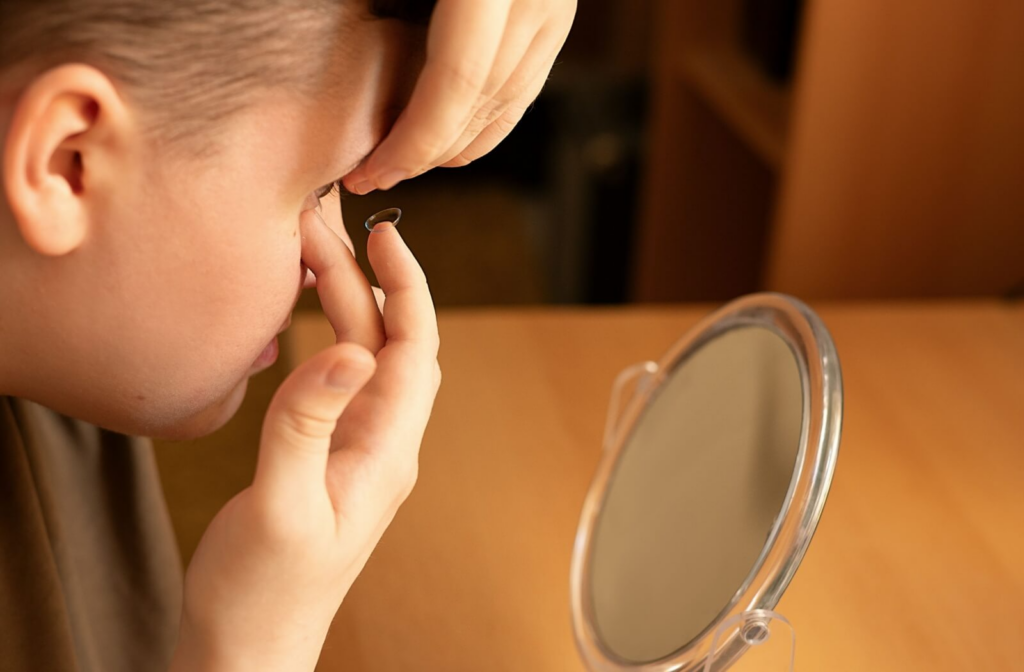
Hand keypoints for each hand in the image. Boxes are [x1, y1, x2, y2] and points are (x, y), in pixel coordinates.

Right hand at [171, 211, 439, 671]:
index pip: (414, 350)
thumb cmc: (262, 594)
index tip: (386, 234)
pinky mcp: (330, 458)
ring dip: (346, 305)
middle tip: (322, 227)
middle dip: (364, 280)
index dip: (406, 287)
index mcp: (386, 454)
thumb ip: (309, 425)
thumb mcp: (280, 506)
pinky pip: (341, 383)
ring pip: (366, 359)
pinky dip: (328, 337)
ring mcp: (358, 452)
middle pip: (389, 344)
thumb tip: (351, 351)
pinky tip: (305, 318)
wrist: (249, 650)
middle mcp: (383, 446)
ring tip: (312, 253)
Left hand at [343, 0, 576, 193]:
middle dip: (427, 153)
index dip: (414, 140)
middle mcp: (534, 2)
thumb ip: (384, 3)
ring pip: (509, 102)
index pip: (457, 86)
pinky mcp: (557, 11)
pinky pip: (526, 83)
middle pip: (483, 103)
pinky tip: (451, 137)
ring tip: (403, 165)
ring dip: (456, 146)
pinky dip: (487, 120)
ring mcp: (553, 8)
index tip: (373, 172)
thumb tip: (353, 73)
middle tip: (376, 177)